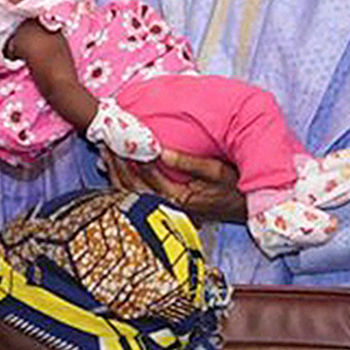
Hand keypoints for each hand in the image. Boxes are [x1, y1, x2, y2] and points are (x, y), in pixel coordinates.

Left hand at [105, 149, 246, 224]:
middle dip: (118, 164)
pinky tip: (114, 170)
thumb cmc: (234, 189)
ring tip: (105, 154)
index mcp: (181, 197)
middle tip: (106, 144)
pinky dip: (123, 183)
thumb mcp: (217, 172)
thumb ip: (188, 163)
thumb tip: (161, 150)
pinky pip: (137, 196)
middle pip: (134, 186)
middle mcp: (169, 206)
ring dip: (116, 174)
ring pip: (131, 194)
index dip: (134, 157)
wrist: (244, 210)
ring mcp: (165, 209)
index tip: (124, 139)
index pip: (149, 175)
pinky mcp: (164, 207)